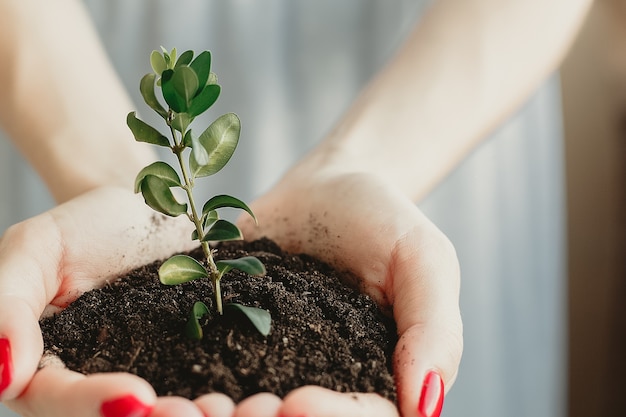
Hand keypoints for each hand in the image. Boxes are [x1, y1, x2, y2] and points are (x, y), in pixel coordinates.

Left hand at [0, 172, 460, 416]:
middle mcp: (328, 382)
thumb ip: (435, 329)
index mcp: (380, 377)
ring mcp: (278, 367)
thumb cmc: (382, 217)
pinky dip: (190, 387)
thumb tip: (428, 405)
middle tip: (231, 414)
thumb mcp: (423, 259)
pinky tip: (165, 387)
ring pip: (254, 410)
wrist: (324, 185)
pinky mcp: (235, 344)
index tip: (295, 404)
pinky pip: (214, 376)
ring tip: (192, 407)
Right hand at [0, 186, 224, 416]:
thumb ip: (8, 305)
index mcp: (45, 365)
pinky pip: (200, 387)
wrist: (145, 209)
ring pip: (160, 412)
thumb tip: (5, 376)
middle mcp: (94, 379)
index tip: (138, 398)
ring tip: (228, 412)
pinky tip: (251, 400)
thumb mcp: (35, 248)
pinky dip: (222, 400)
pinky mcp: (186, 362)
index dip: (91, 404)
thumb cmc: (85, 225)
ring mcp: (146, 372)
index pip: (56, 399)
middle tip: (200, 416)